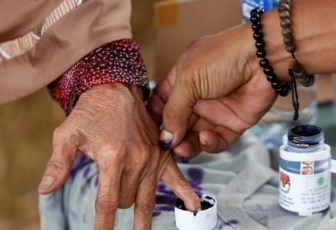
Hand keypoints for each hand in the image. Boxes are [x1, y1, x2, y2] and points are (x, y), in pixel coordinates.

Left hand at [38, 83, 199, 228]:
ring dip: (143, 217)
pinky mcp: (162, 153)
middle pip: (127, 201)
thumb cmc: (90, 112)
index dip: (102, 224)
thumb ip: (58, 163)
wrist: (116, 90)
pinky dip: (186, 192)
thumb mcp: (68, 134)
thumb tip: (46, 190)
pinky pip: (177, 177)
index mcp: (113, 156)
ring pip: (147, 197)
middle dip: (116, 205)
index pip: (108, 201)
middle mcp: (136, 159)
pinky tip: (194, 207)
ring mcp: (153, 157)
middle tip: (110, 200)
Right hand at [147, 24, 278, 157]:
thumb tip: (165, 138)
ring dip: (186, 145)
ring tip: (182, 148)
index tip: (145, 134)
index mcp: (181, 80)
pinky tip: (206, 137)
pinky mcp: (232, 124)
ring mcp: (214, 112)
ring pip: (194, 137)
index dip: (154, 119)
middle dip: (170, 138)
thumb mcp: (188, 80)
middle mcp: (196, 97)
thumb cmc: (223, 58)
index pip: (161, 103)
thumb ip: (174, 111)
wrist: (262, 58)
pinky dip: (209, 143)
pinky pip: (216, 141)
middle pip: (176, 124)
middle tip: (165, 149)